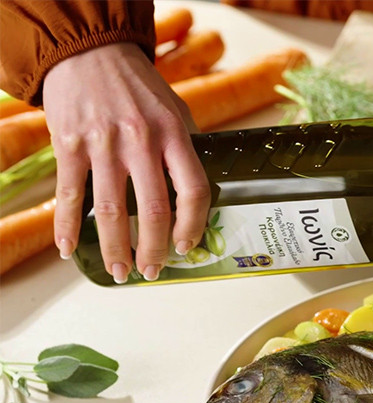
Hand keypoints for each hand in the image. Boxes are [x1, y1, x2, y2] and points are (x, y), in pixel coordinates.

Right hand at [43, 42, 210, 282]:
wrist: (89, 50)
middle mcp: (141, 141)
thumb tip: (196, 192)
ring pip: (110, 211)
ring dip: (115, 248)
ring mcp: (103, 144)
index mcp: (174, 134)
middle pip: (152, 210)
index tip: (185, 246)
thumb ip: (186, 148)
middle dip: (153, 250)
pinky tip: (69, 249)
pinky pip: (69, 195)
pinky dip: (67, 227)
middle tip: (151, 271)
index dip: (192, 225)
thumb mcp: (175, 109)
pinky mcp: (69, 144)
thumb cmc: (137, 85)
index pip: (193, 190)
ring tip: (120, 271)